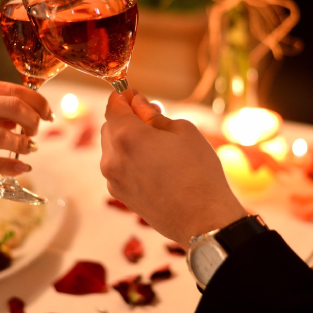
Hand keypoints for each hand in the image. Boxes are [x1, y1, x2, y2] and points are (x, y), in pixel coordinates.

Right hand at [0, 75, 52, 175]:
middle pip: (12, 108)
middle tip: (37, 131)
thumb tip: (24, 115)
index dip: (38, 102)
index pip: (12, 90)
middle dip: (34, 121)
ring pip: (1, 135)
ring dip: (23, 144)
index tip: (48, 113)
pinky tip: (22, 168)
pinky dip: (9, 166)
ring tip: (30, 148)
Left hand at [101, 91, 246, 247]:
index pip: (113, 106)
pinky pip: (119, 167)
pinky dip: (129, 158)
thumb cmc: (198, 172)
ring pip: (112, 148)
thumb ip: (154, 115)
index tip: (135, 94)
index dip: (124, 96)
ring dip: (127, 139)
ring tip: (156, 142)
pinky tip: (153, 163)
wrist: (202, 218)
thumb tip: (139, 105)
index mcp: (126, 137)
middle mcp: (112, 158)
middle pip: (110, 126)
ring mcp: (113, 179)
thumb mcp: (183, 131)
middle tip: (151, 115)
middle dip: (126, 117)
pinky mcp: (120, 195)